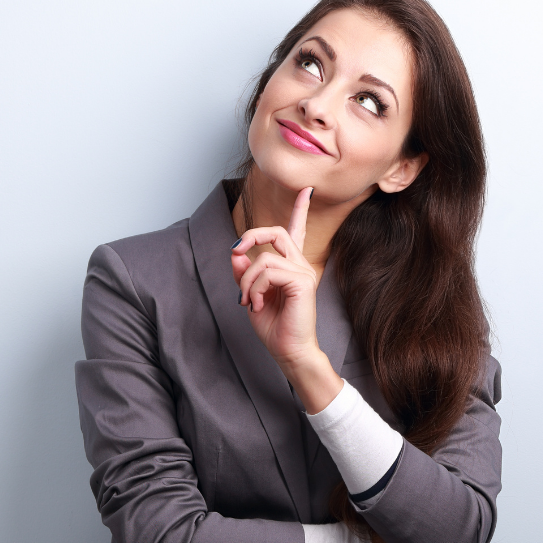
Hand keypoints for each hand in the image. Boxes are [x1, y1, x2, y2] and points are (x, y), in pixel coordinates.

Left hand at [231, 187, 320, 370]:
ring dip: (247, 279)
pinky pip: (268, 272)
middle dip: (251, 236)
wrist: (289, 352)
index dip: (300, 209)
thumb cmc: (274, 327)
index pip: (297, 231)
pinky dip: (255, 288)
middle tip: (235, 251)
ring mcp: (303, 272)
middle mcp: (300, 265)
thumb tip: (236, 254)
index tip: (306, 190)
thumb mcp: (251, 296)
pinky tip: (258, 304)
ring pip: (264, 257)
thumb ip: (244, 274)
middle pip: (276, 232)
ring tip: (248, 300)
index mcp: (291, 267)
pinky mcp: (302, 282)